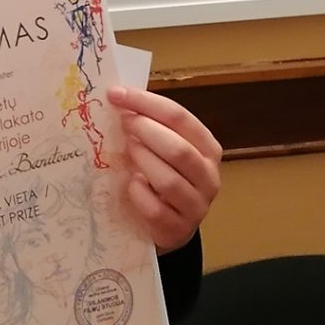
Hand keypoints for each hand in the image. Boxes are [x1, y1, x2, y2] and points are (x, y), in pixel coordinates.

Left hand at [108, 86, 221, 254]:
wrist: (169, 225)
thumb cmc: (160, 176)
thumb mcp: (162, 148)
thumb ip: (150, 125)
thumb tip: (117, 97)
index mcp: (207, 148)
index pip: (179, 117)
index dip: (146, 103)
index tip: (116, 94)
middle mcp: (209, 176)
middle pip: (178, 148)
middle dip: (144, 130)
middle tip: (122, 122)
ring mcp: (197, 206)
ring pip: (169, 180)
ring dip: (142, 160)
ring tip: (127, 150)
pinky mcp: (178, 230)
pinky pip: (156, 209)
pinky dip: (139, 194)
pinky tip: (132, 184)